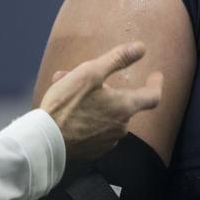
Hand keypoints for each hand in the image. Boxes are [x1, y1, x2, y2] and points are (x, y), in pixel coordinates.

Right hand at [39, 41, 163, 159]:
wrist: (43, 141)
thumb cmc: (67, 104)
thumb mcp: (90, 73)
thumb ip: (118, 59)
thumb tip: (141, 48)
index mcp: (125, 107)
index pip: (152, 97)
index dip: (155, 85)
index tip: (155, 76)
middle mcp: (120, 128)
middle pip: (121, 103)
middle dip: (106, 89)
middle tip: (82, 77)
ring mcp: (106, 142)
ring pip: (104, 115)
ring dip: (92, 102)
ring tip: (66, 90)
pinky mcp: (91, 151)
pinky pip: (94, 129)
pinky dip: (86, 117)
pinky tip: (66, 111)